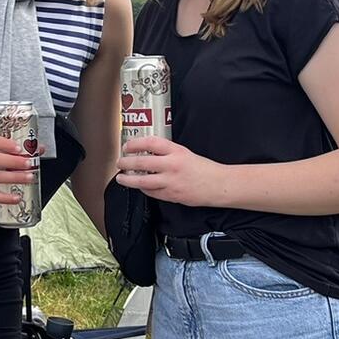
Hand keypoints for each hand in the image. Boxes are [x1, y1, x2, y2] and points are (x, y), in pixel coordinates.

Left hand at [113, 137, 229, 207]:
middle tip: (120, 162)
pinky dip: (143, 189)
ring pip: (142, 182)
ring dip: (128, 180)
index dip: (135, 144)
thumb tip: (147, 152)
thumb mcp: (185, 153)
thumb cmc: (203, 169)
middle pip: (142, 163)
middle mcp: (172, 166)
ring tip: (121, 178)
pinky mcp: (171, 195)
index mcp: (177, 152)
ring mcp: (171, 182)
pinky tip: (139, 187)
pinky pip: (151, 193)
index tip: (127, 146)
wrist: (217, 185)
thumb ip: (167, 153)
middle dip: (126, 163)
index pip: (151, 143)